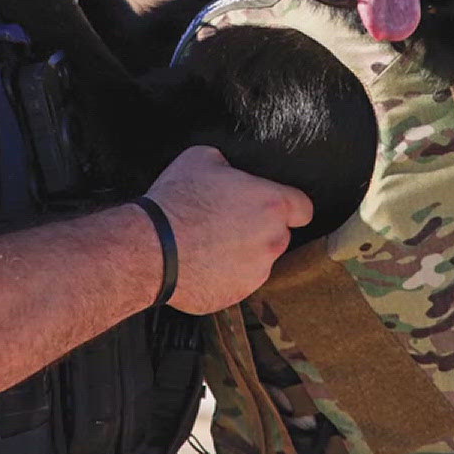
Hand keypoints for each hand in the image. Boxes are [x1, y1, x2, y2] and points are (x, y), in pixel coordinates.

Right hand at [142, 145, 312, 313]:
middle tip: (228, 222)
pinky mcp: (236, 295)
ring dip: (242, 254)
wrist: (149, 249)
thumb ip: (229, 165)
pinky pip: (236, 283)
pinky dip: (223, 275)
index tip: (273, 207)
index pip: (304, 208)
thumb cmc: (177, 202)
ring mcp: (256, 273)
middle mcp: (273, 241)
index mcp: (273, 205)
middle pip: (279, 235)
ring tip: (208, 244)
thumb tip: (228, 170)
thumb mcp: (202, 158)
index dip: (289, 205)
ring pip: (258, 261)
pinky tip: (200, 263)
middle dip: (260, 230)